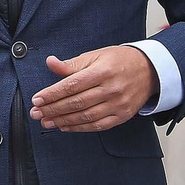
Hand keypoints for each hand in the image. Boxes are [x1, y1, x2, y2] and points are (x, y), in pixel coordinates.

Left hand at [29, 46, 158, 131]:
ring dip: (62, 121)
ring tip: (46, 121)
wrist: (149, 71)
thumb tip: (50, 63)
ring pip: (85, 116)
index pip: (72, 85)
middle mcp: (111, 89)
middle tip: (36, 112)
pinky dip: (79, 128)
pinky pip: (97, 125)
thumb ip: (72, 64)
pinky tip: (65, 126)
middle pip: (76, 102)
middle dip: (53, 109)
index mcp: (103, 71)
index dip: (52, 93)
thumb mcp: (95, 56)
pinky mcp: (122, 116)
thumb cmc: (119, 61)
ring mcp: (118, 104)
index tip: (37, 99)